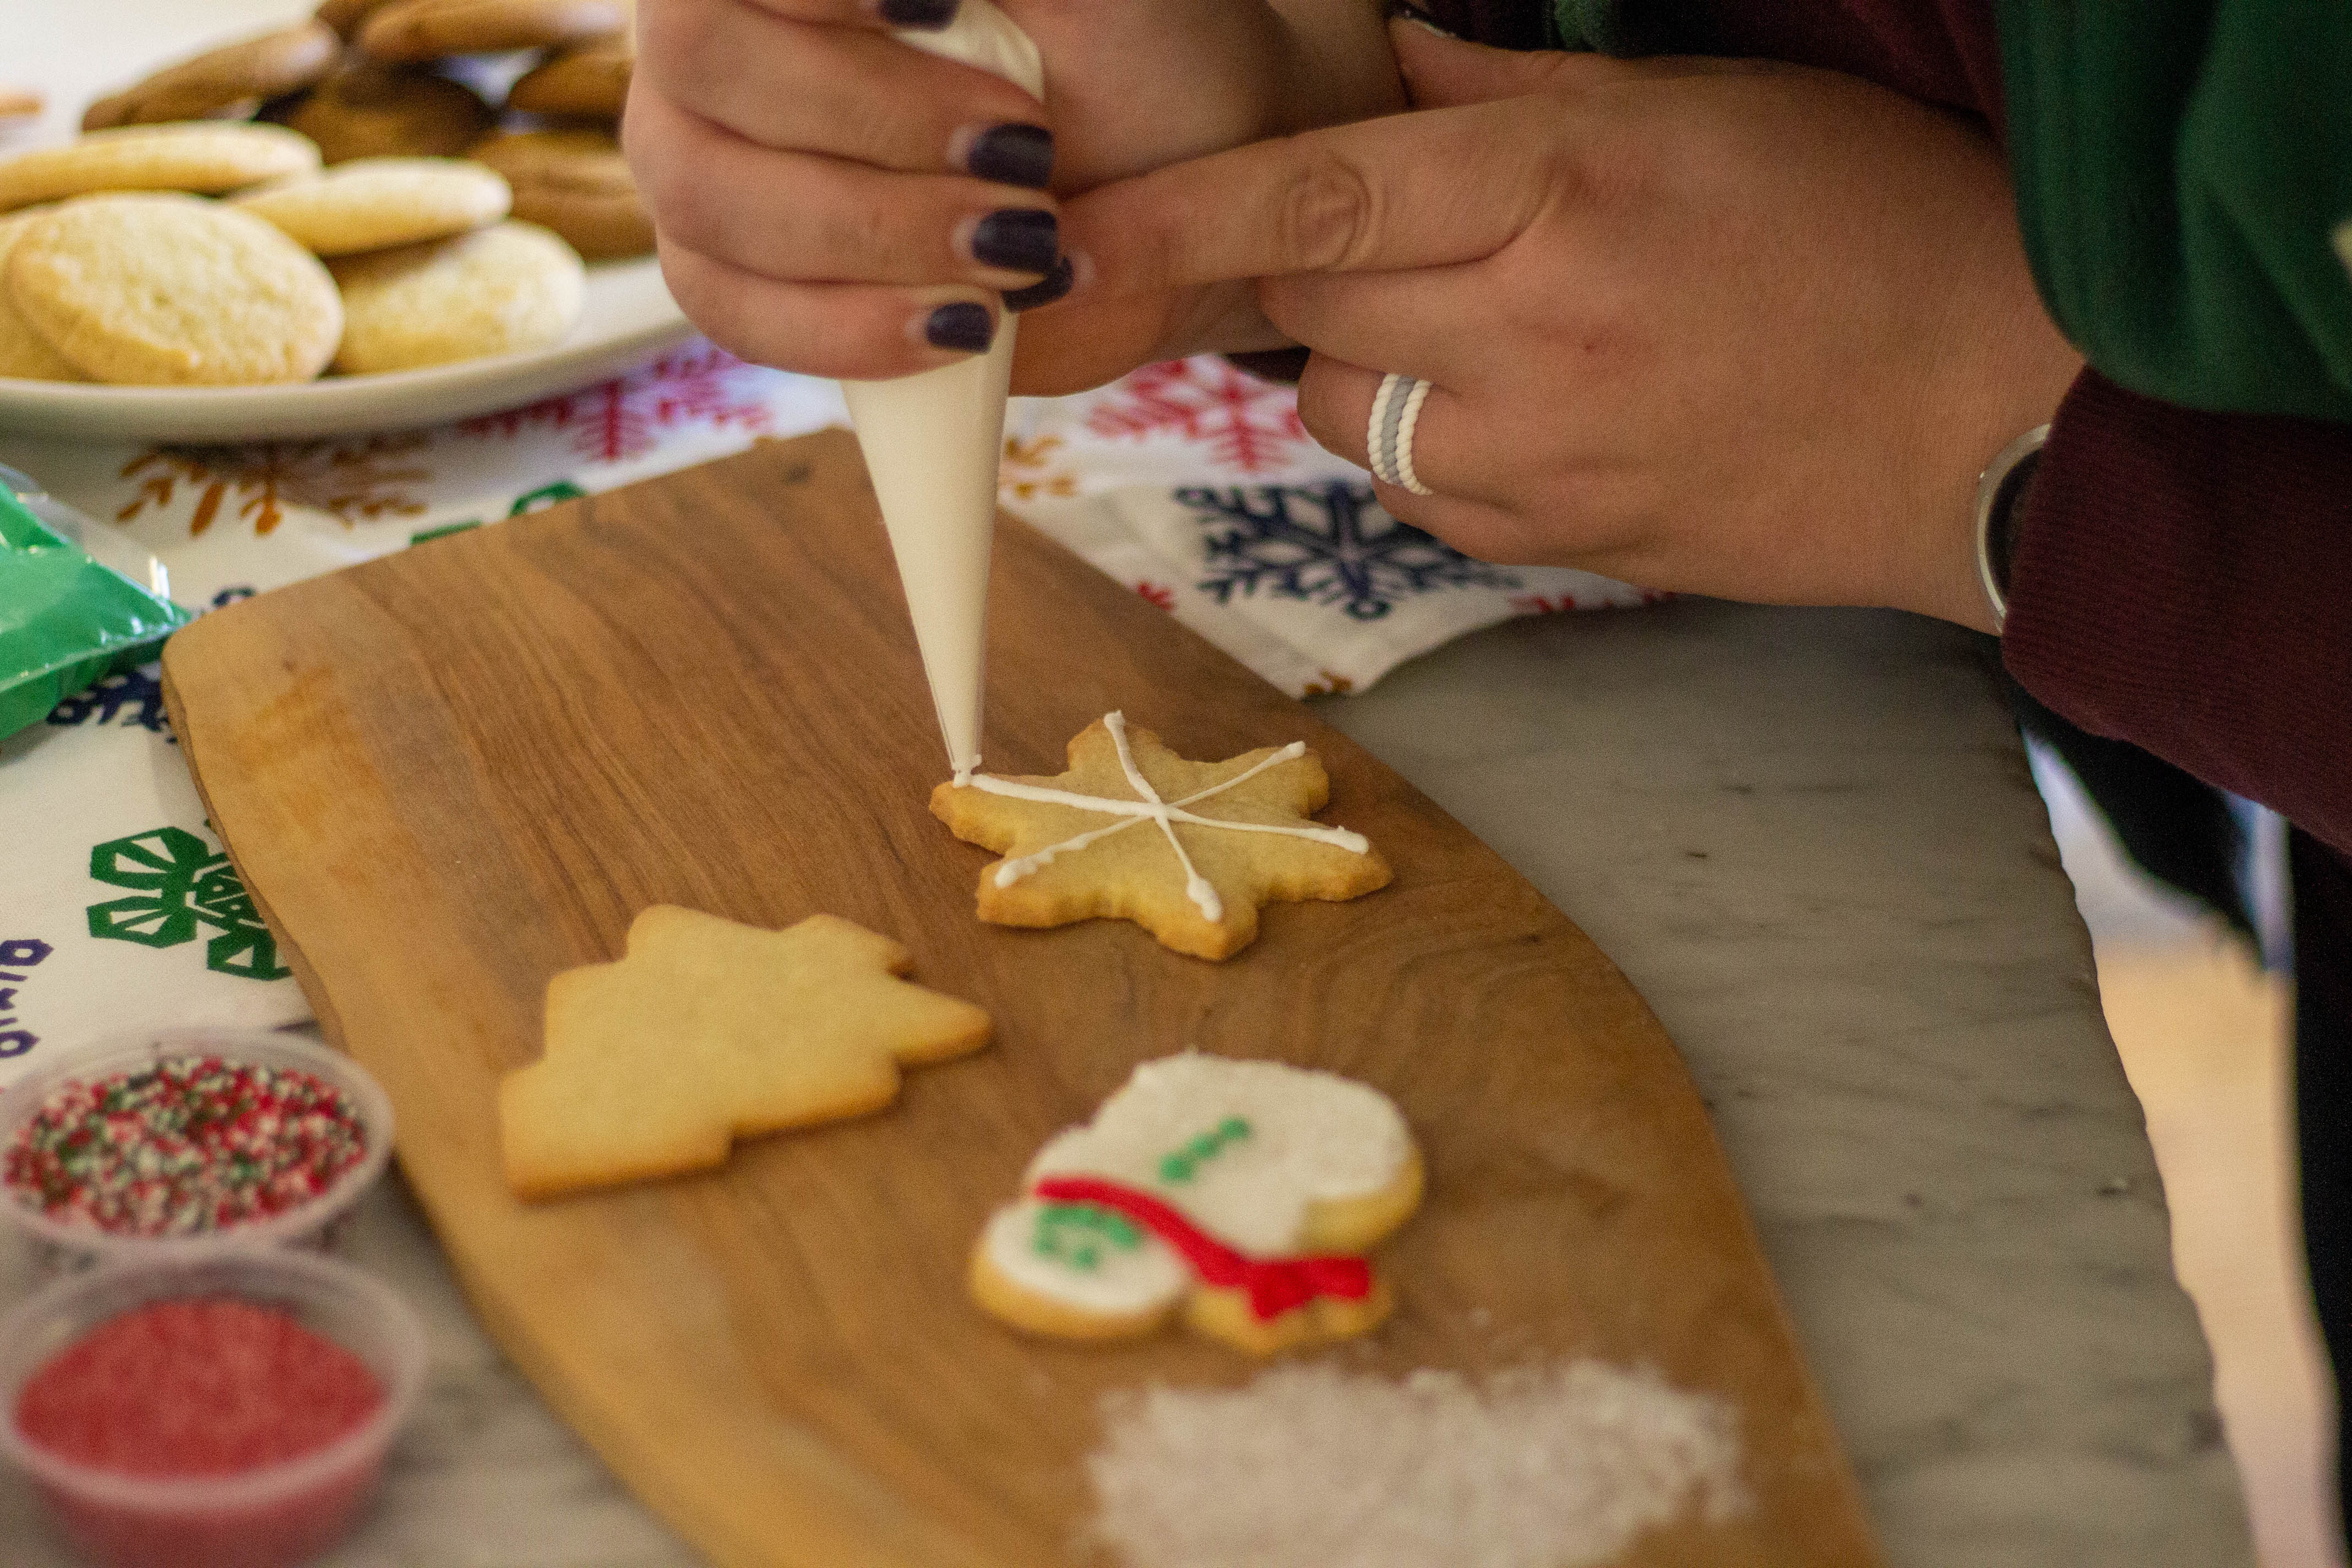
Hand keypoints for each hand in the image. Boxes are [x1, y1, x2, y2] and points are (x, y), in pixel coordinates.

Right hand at [625, 0, 1401, 384]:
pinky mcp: (735, 272)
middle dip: (868, 120)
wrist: (1176, 182)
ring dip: (871, 235)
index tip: (943, 7)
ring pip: (706, 197)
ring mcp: (706, 154)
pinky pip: (733, 309)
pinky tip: (959, 327)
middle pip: (702, 62)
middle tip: (1022, 160)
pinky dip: (849, 328)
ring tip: (1015, 256)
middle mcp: (718, 36)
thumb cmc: (1137, 48)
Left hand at [1059, 21, 2083, 628]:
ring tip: (1498, 325)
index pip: (1311, 195)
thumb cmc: (1872, 233)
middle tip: (1413, 231)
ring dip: (1371, 356)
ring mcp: (1535, 460)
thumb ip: (1521, 98)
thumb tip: (1390, 70)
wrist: (1989, 423)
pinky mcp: (1551, 546)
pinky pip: (1412, 489)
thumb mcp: (1708, 111)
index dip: (1166, 217)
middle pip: (1305, 299)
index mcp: (1563, 195)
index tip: (1054, 244)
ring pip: (1342, 407)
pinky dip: (1429, 441)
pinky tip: (1535, 404)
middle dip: (1313, 257)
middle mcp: (1528, 335)